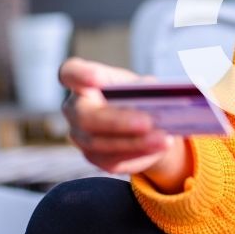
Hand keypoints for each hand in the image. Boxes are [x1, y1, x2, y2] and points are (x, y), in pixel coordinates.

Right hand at [60, 58, 185, 183]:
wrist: (142, 123)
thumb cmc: (136, 95)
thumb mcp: (141, 85)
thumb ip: (143, 89)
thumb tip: (154, 99)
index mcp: (81, 80)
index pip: (70, 73)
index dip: (80, 76)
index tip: (96, 79)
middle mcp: (74, 109)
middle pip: (86, 117)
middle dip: (118, 121)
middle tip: (147, 122)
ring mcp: (80, 136)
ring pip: (101, 144)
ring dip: (135, 143)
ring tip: (163, 139)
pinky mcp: (94, 158)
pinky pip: (113, 160)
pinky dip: (138, 154)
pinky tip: (159, 148)